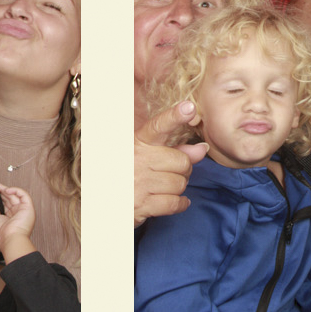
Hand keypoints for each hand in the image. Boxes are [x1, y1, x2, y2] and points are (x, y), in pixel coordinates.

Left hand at [0, 184, 36, 261]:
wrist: (11, 240)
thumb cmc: (2, 234)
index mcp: (10, 217)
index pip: (4, 203)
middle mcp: (17, 213)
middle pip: (9, 198)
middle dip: (1, 191)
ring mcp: (23, 210)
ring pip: (16, 195)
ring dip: (6, 189)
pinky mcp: (29, 207)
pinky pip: (24, 194)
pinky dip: (16, 190)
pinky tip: (6, 190)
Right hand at [133, 101, 209, 224]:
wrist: (108, 201)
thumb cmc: (132, 174)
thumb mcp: (149, 156)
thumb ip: (176, 150)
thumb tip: (203, 148)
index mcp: (139, 142)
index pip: (159, 126)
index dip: (175, 116)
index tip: (189, 108)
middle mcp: (138, 159)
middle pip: (182, 161)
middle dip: (184, 169)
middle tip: (171, 172)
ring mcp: (139, 181)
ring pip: (180, 183)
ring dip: (178, 188)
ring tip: (164, 187)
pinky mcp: (141, 204)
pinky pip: (174, 202)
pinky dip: (179, 204)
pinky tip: (173, 201)